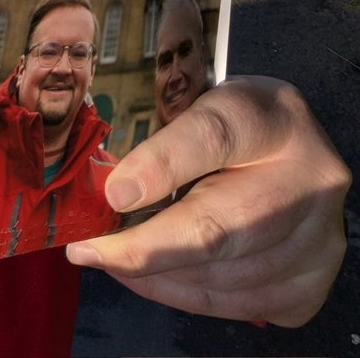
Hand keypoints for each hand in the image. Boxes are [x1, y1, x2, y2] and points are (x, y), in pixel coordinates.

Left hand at [66, 77, 349, 325]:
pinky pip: (243, 304)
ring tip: (115, 261)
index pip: (211, 138)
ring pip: (229, 277)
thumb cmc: (230, 126)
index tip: (113, 194)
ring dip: (161, 276)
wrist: (291, 152)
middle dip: (146, 247)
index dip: (159, 167)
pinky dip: (191, 296)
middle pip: (222, 227)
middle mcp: (311, 180)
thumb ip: (162, 144)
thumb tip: (116, 195)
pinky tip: (157, 277)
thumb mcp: (197, 107)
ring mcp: (321, 238)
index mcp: (271, 117)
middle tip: (88, 252)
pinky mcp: (313, 281)